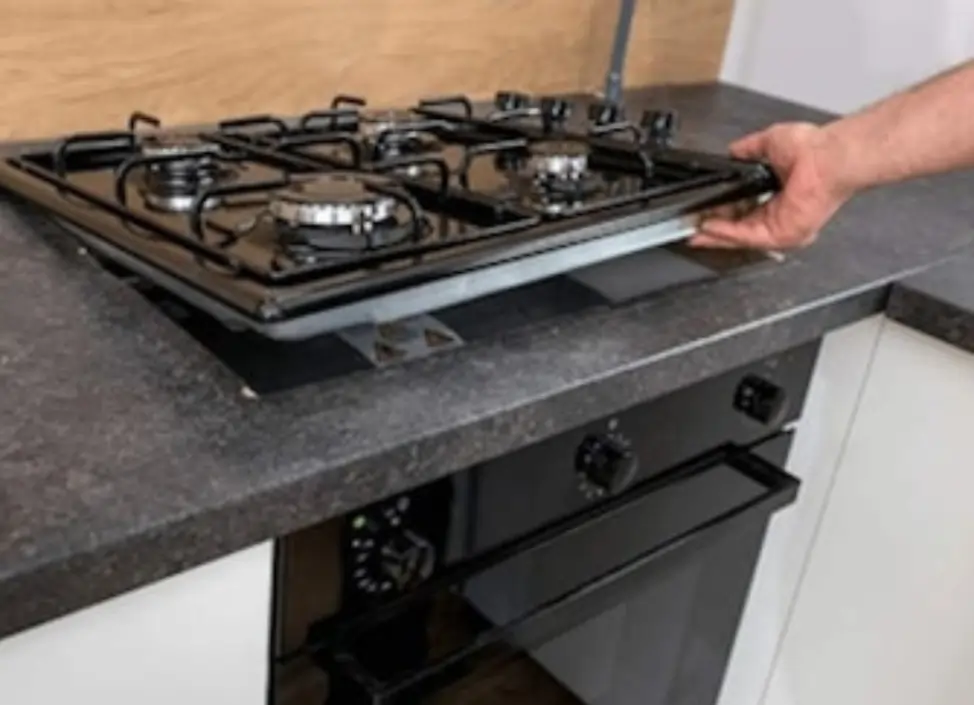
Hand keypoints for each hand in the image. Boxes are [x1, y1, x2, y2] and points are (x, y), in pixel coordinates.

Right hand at [690, 122, 850, 250]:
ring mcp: (780, 227)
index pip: (742, 211)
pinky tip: (708, 228)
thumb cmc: (812, 149)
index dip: (720, 212)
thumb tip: (733, 151)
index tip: (701, 210)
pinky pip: (747, 237)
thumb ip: (748, 149)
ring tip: (693, 229)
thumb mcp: (769, 143)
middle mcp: (779, 215)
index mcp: (777, 197)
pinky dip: (725, 234)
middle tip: (689, 226)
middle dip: (711, 229)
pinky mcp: (781, 234)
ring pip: (738, 236)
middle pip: (736, 228)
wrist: (827, 157)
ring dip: (714, 234)